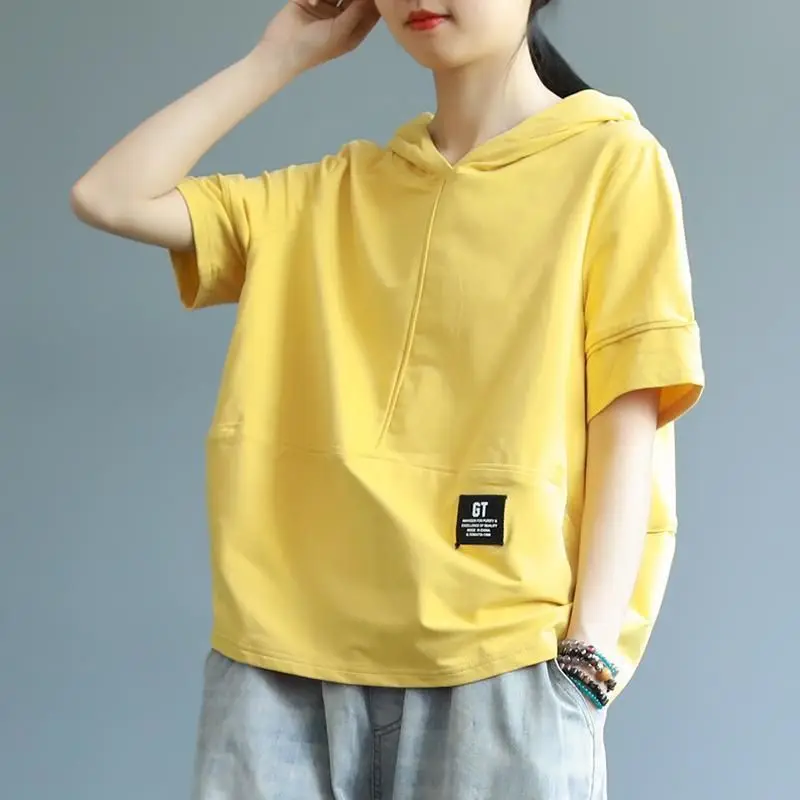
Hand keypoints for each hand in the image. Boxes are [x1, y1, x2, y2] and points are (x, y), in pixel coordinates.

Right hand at [258, 0, 379, 74]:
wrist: (282, 49)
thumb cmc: (315, 47)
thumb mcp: (340, 33)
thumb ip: (357, 12)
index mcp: (353, 29)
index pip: (370, 10)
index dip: (375, 1)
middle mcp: (342, 16)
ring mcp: (326, 6)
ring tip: (322, 1)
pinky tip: (311, 1)